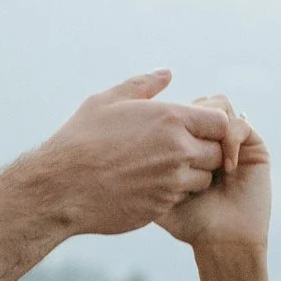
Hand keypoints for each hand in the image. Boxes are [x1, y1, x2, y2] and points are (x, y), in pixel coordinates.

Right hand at [21, 71, 233, 237]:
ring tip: (163, 169)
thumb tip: (166, 74)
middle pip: (218, 153)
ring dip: (191, 175)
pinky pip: (181, 199)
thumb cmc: (80, 140)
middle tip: (180, 151)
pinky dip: (172, 194)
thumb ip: (142, 86)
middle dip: (204, 151)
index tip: (196, 129)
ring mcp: (171, 182)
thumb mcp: (106, 102)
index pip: (221, 122)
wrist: (60, 188)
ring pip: (203, 179)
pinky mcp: (161, 207)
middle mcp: (178, 150)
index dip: (212, 126)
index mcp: (171, 119)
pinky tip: (147, 186)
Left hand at [157, 95, 270, 258]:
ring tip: (206, 158)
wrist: (222, 241)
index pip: (178, 112)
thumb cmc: (188, 222)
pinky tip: (226, 168)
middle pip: (198, 104)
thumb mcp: (156, 191)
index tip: (162, 147)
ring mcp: (233, 142)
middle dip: (190, 120)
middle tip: (185, 149)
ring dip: (210, 127)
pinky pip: (240, 124)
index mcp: (189, 145)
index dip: (170, 121)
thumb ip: (144, 166)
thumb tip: (121, 140)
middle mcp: (211, 140)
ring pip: (219, 106)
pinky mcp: (254, 148)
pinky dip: (230, 141)